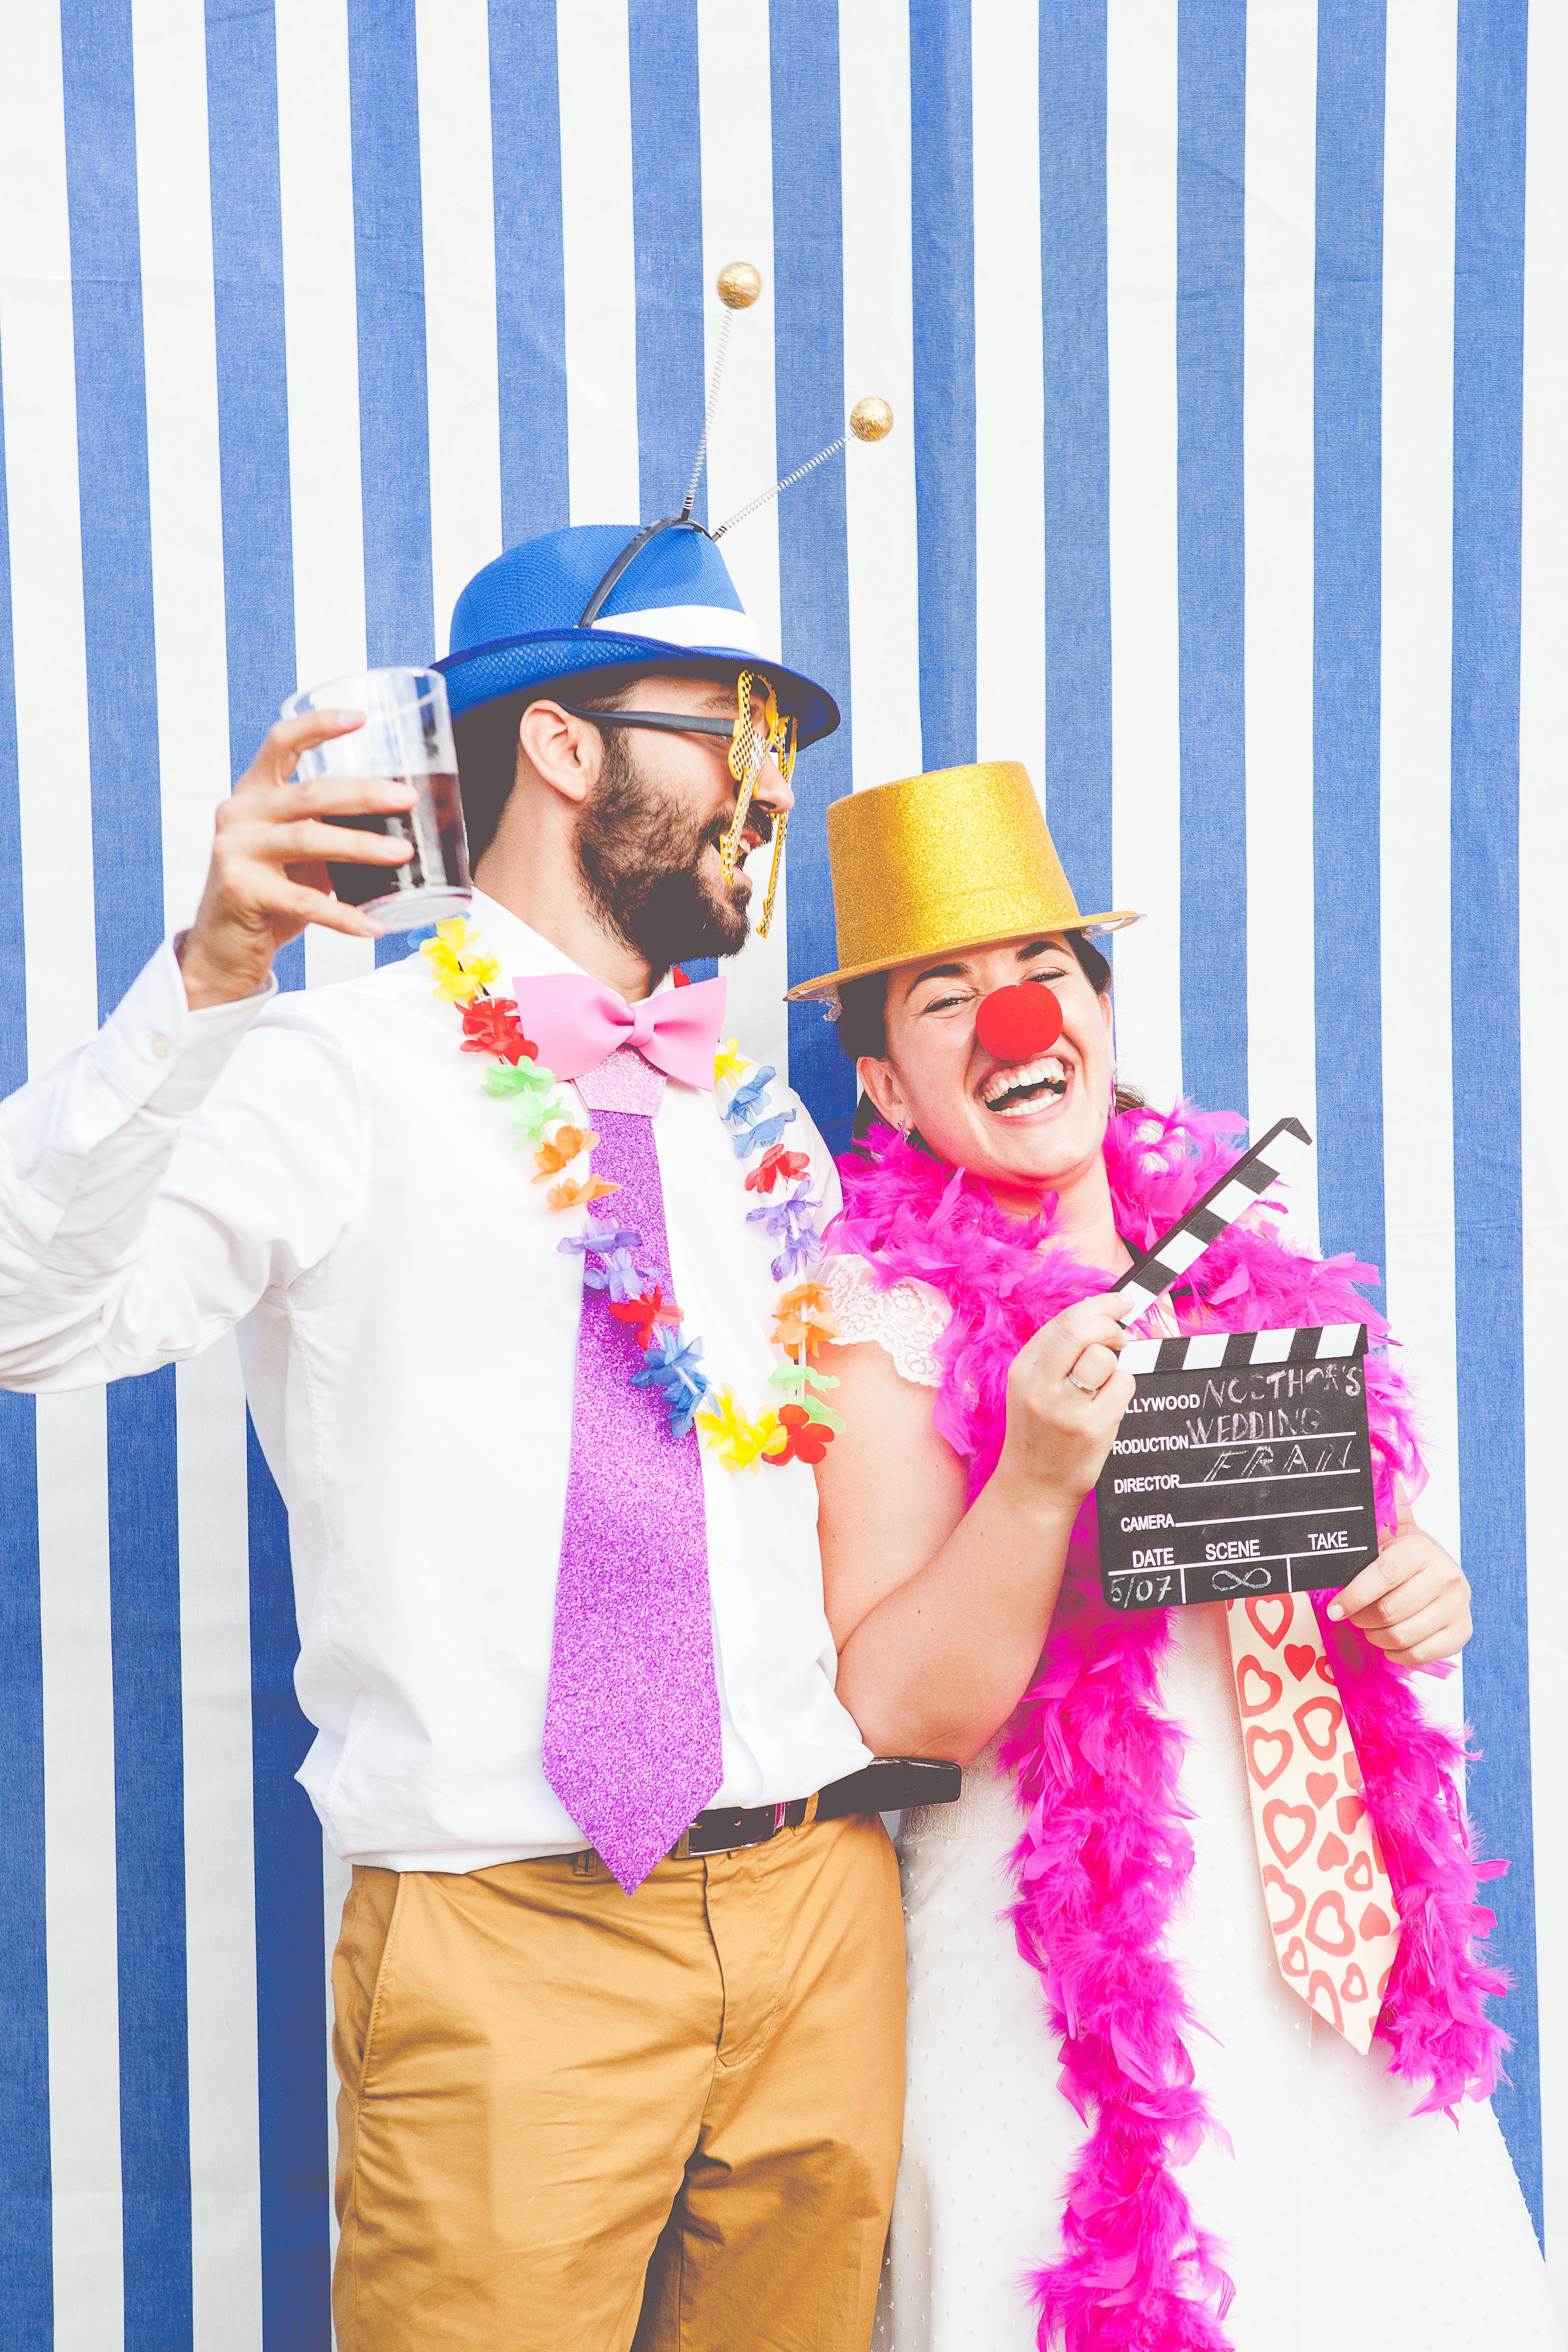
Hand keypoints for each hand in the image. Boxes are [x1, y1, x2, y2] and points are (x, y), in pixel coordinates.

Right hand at [176, 711, 417, 1008]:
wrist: (224, 950)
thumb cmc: (271, 897)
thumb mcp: (300, 857)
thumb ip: (332, 833)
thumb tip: (403, 825)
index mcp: (254, 794)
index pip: (281, 742)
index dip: (319, 724)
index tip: (361, 717)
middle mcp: (239, 814)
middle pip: (308, 792)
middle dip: (363, 794)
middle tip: (407, 799)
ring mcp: (234, 851)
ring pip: (307, 839)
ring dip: (361, 846)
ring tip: (403, 854)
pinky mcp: (240, 891)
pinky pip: (304, 902)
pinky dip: (345, 915)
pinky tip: (376, 925)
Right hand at [994, 1293, 1134, 1515]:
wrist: (1034, 1487)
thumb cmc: (1041, 1432)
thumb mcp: (1032, 1387)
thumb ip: (1058, 1352)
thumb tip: (1102, 1315)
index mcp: (1023, 1369)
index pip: (1064, 1320)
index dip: (1100, 1305)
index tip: (1122, 1303)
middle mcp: (1039, 1385)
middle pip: (1080, 1330)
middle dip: (1110, 1324)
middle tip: (1121, 1337)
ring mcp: (1064, 1408)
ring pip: (1104, 1357)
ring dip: (1117, 1362)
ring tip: (1107, 1381)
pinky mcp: (1090, 1428)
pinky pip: (1123, 1386)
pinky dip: (1123, 1388)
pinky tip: (1109, 1405)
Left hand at [1328, 1524, 1471, 1663]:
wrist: (1439, 1570)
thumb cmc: (1402, 1557)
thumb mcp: (1385, 1537)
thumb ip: (1370, 1524)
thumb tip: (1364, 1488)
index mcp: (1422, 1548)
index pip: (1383, 1574)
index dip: (1354, 1595)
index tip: (1334, 1609)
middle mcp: (1446, 1576)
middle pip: (1389, 1610)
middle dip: (1361, 1618)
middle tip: (1352, 1616)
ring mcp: (1458, 1605)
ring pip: (1402, 1636)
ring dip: (1376, 1637)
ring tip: (1371, 1627)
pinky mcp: (1462, 1631)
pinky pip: (1420, 1654)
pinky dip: (1397, 1653)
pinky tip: (1390, 1641)